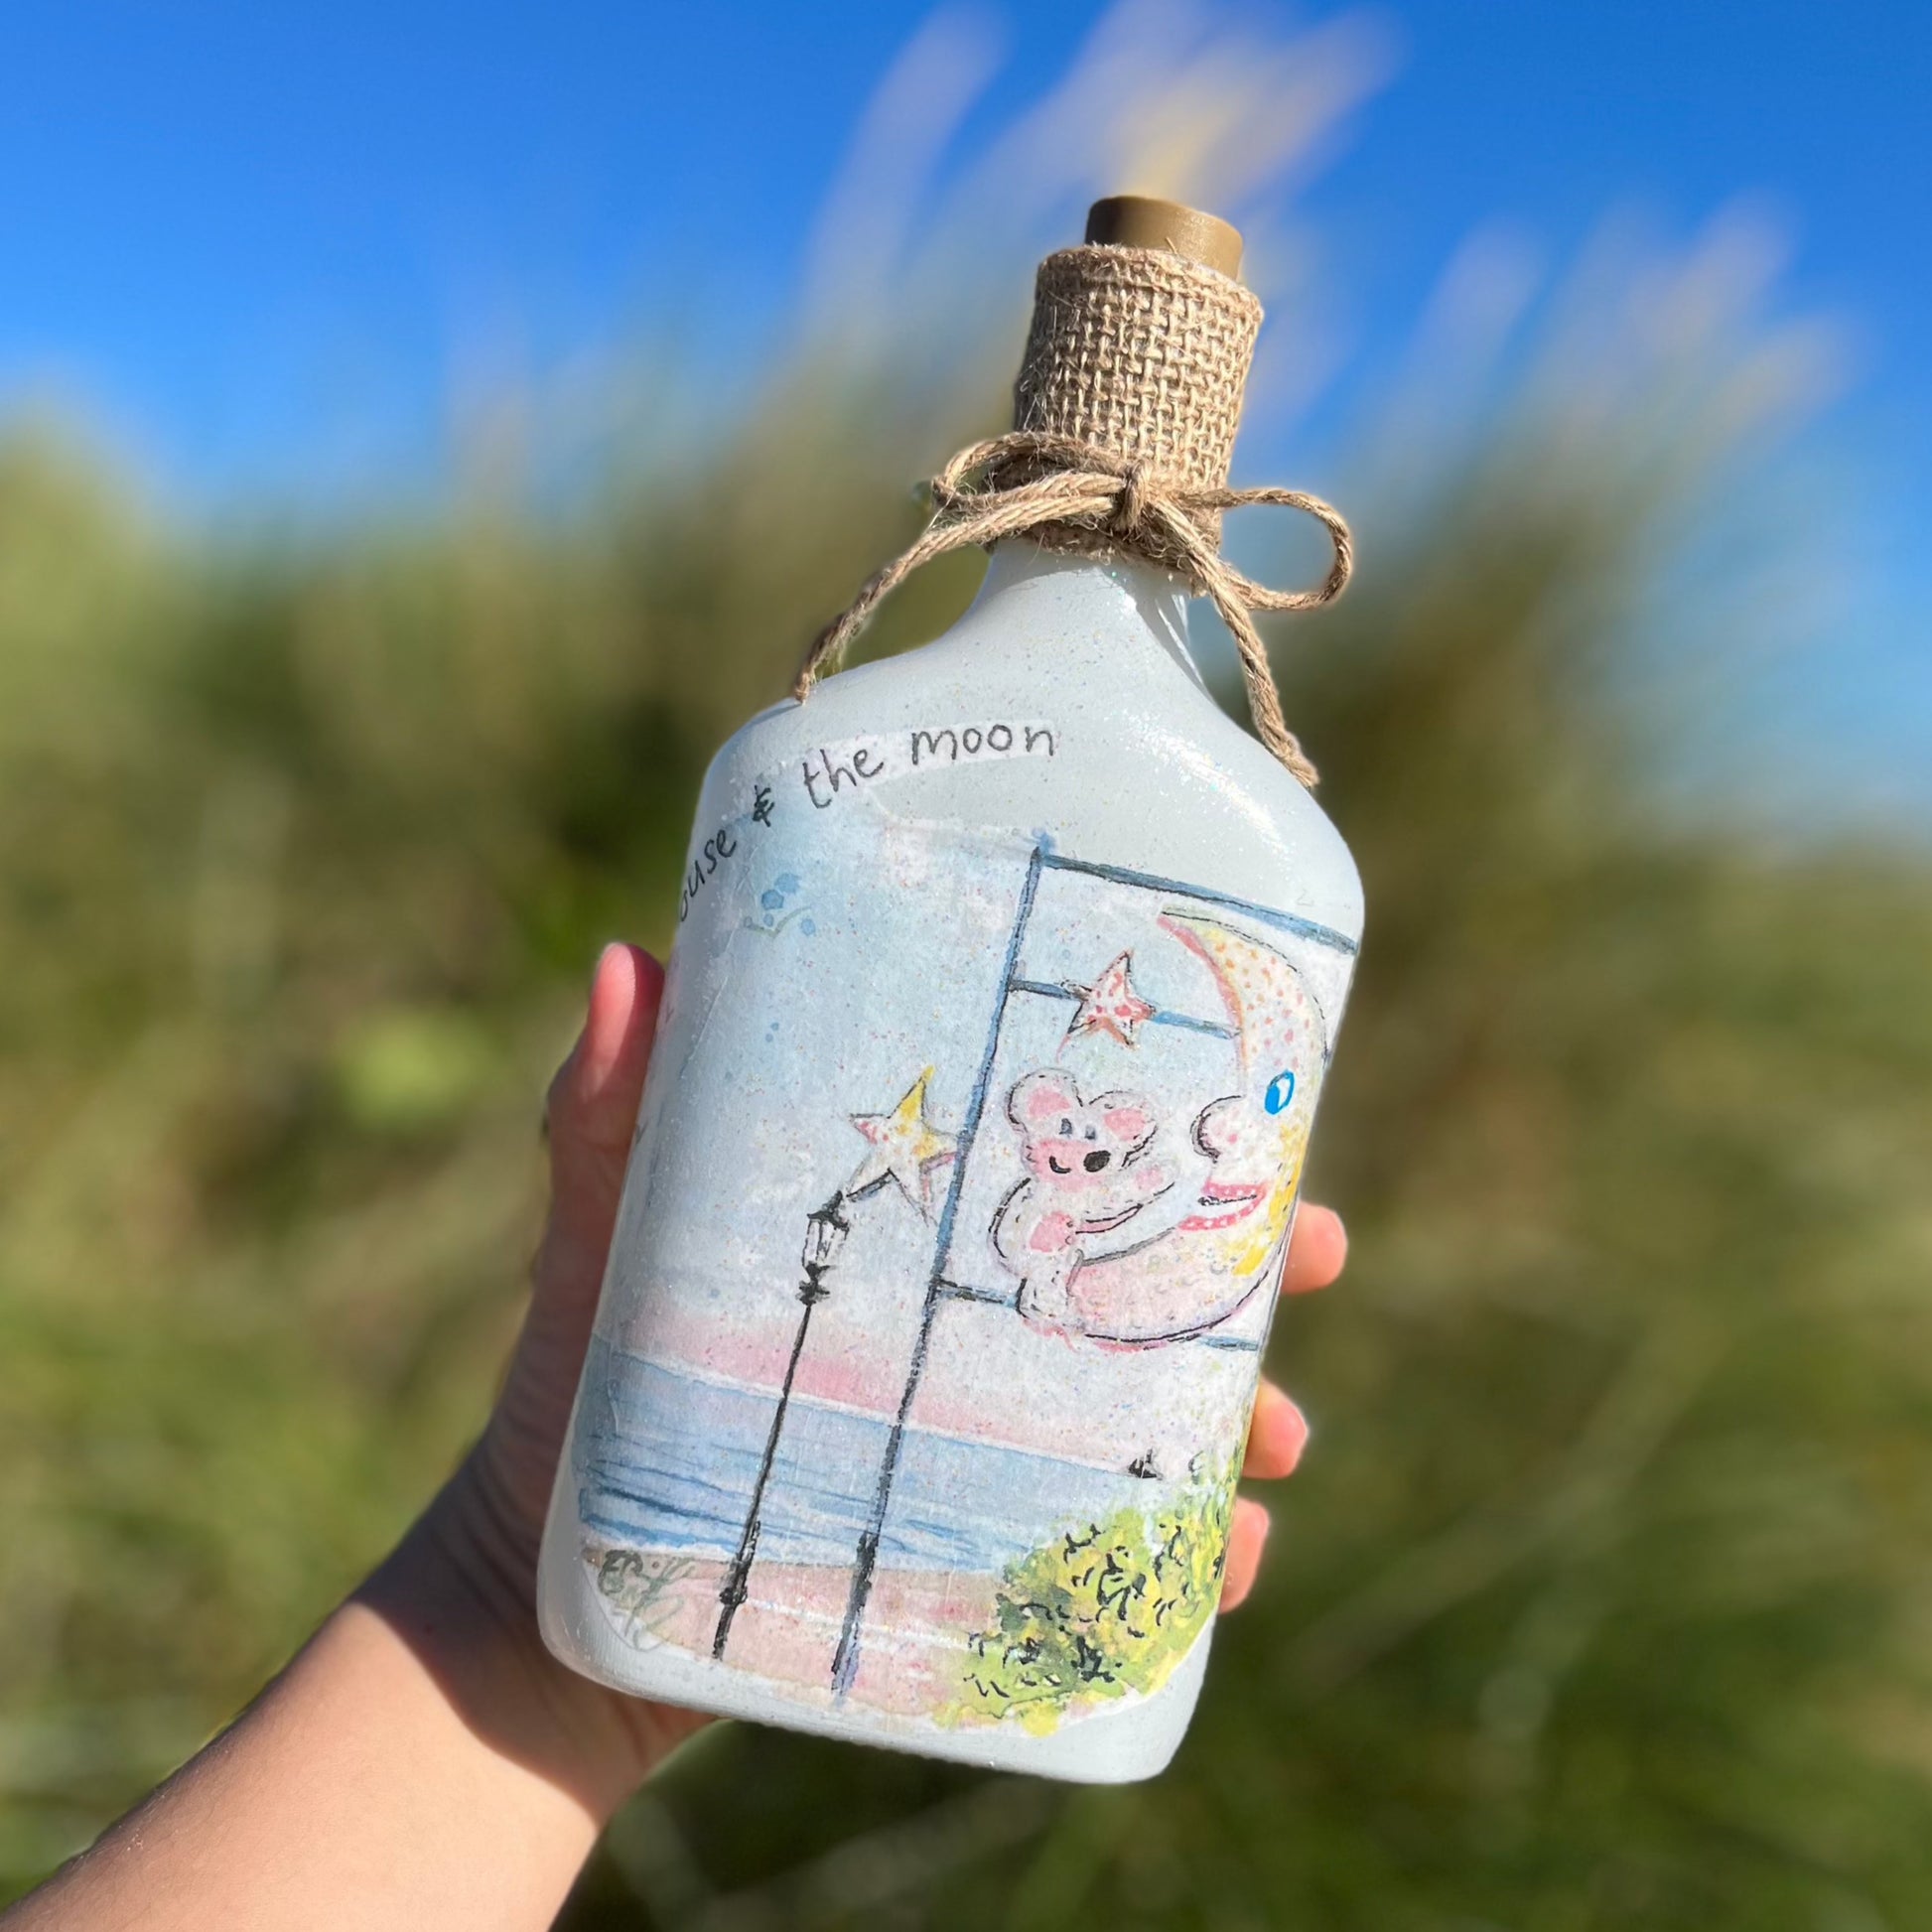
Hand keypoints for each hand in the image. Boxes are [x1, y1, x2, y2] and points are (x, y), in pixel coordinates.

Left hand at [379, 941, 1345, 1815]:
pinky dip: (1179, 1561)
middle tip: (1318, 1250)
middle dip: (1245, 1262)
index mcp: (906, 1238)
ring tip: (1277, 1441)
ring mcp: (975, 1446)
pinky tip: (1228, 1561)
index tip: (1243, 1103)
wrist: (548, 1597)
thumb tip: (630, 958)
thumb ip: (606, 1114)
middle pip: (1134, 1278)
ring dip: (1240, 1416)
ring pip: (1148, 1417)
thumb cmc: (575, 1389)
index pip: (1053, 1162)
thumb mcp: (604, 1237)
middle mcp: (960, 1330)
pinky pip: (1105, 1555)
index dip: (1158, 1127)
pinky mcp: (971, 1556)